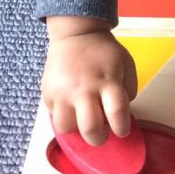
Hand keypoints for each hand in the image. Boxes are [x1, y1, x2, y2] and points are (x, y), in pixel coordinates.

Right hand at [42, 15, 137, 146]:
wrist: (76, 34)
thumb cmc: (104, 52)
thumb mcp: (126, 65)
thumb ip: (127, 91)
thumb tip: (119, 115)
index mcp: (108, 81)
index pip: (117, 114)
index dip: (122, 128)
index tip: (121, 130)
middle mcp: (84, 89)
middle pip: (90, 129)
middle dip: (99, 139)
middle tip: (101, 133)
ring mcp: (63, 92)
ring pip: (66, 128)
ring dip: (77, 129)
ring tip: (82, 119)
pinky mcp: (47, 93)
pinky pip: (53, 117)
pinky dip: (64, 117)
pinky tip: (71, 107)